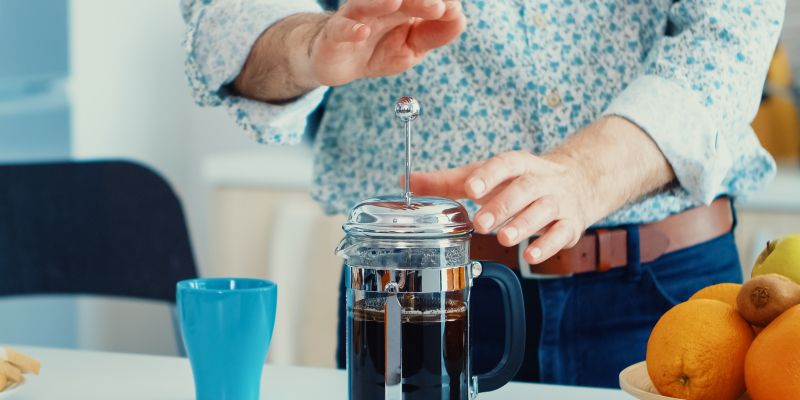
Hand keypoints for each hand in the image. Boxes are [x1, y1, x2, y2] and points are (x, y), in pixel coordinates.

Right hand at [309, 0, 465, 85]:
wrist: (339, 62)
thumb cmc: (380, 50)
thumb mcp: (414, 46)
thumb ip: (436, 34)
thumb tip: (458, 16)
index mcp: (403, 6)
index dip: (440, 4)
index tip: (453, 10)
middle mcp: (379, 6)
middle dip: (418, 1)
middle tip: (438, 6)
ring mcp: (355, 19)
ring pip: (365, 5)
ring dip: (380, 3)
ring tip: (395, 2)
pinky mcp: (334, 36)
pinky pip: (340, 30)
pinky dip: (350, 31)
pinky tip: (361, 33)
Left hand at [410, 151, 596, 264]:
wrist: (579, 181)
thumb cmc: (519, 180)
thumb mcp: (486, 175)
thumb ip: (448, 181)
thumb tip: (406, 181)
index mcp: (518, 165)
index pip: (504, 165)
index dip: (488, 175)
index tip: (471, 188)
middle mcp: (540, 180)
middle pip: (524, 189)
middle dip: (503, 205)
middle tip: (481, 223)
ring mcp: (558, 202)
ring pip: (544, 211)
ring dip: (524, 225)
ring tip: (503, 238)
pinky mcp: (570, 224)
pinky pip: (561, 234)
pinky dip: (547, 246)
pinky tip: (530, 256)